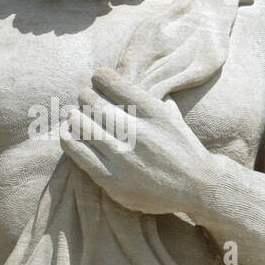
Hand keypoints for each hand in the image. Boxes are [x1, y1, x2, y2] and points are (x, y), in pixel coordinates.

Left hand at [59, 67, 212, 218]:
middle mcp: (138, 132)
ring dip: (74, 116)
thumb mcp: (171, 115)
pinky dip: (69, 140)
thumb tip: (125, 80)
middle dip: (85, 96)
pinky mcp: (113, 180)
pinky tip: (66, 133)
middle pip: (94, 103)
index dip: (100, 77)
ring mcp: (124, 157)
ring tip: (74, 114)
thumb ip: (151, 98)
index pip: (114, 83)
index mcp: (153, 112)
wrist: (198, 186)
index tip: (97, 78)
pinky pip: (80, 154)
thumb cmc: (182, 147)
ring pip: (83, 126)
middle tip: (84, 98)